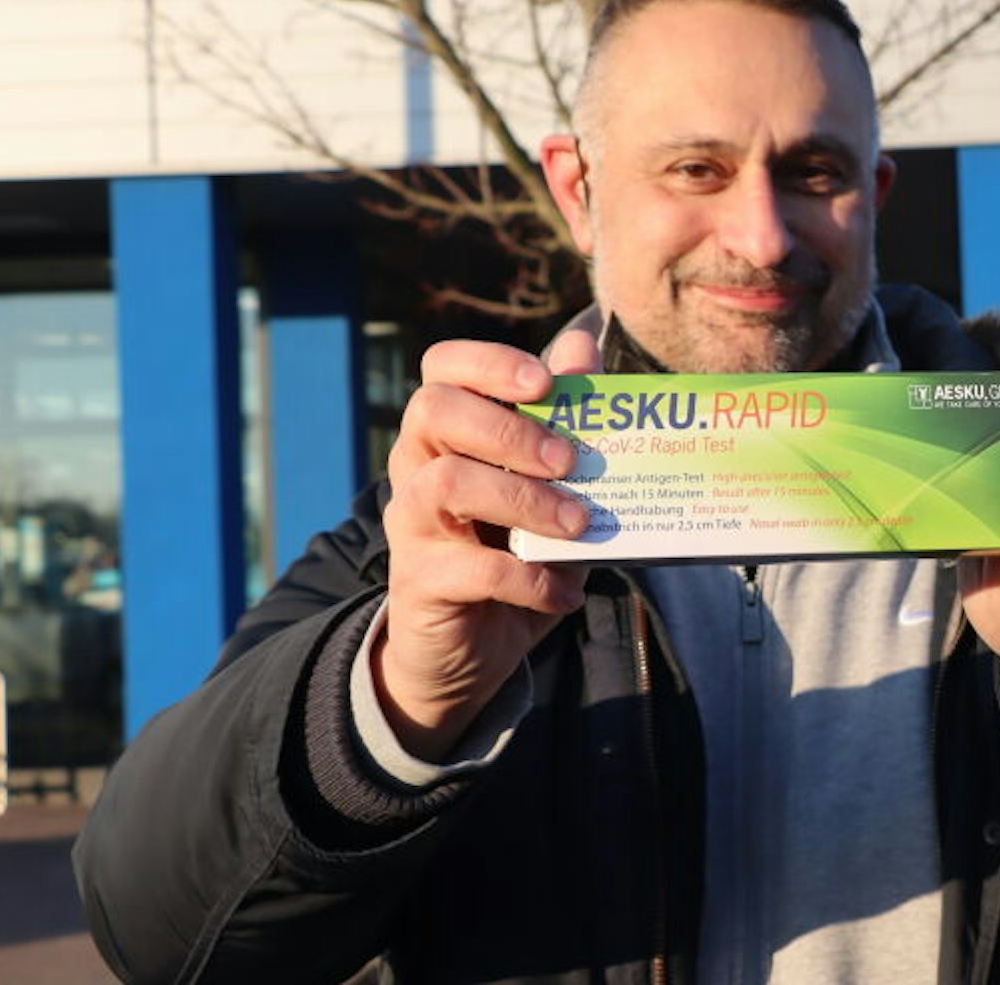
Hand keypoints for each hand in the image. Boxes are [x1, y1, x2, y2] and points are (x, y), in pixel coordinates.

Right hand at [375, 321, 605, 759]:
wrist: (472, 651)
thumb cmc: (517, 553)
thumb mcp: (553, 490)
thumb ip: (567, 424)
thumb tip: (587, 347)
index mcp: (449, 432)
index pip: (442, 367)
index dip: (488, 362)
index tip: (544, 382)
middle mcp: (417, 467)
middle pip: (434, 409)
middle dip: (510, 428)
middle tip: (571, 461)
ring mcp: (412, 524)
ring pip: (445, 482)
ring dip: (524, 500)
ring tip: (579, 526)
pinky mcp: (420, 582)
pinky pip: (470, 569)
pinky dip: (529, 579)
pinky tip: (565, 593)